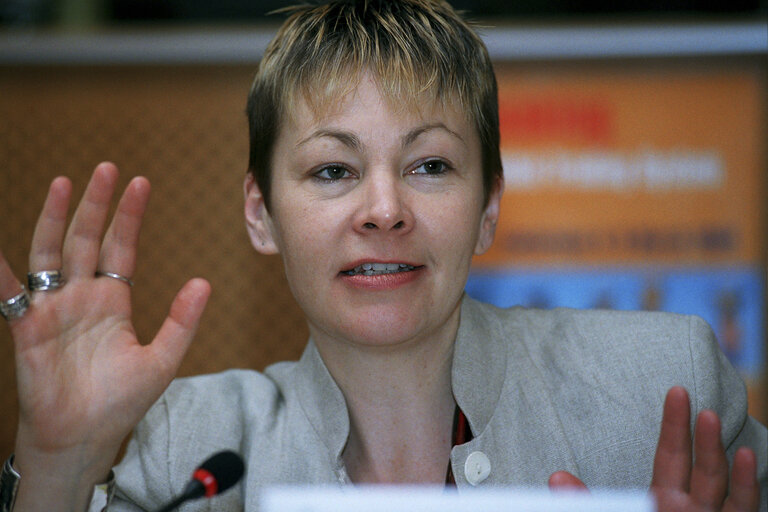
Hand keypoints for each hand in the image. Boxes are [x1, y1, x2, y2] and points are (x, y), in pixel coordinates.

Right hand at [0, 163, 209, 507]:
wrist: (85, 438)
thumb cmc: (121, 402)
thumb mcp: (162, 359)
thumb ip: (182, 321)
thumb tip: (204, 282)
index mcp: (114, 300)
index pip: (122, 248)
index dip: (130, 216)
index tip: (141, 184)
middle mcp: (83, 297)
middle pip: (88, 240)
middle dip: (97, 205)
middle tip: (108, 168)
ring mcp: (53, 309)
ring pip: (52, 253)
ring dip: (56, 219)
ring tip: (65, 184)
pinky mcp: (28, 328)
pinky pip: (10, 294)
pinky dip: (2, 272)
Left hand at [548, 387, 759, 511]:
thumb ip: (587, 504)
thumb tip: (555, 478)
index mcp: (663, 505)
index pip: (670, 458)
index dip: (673, 427)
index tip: (676, 393)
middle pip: (698, 466)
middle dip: (695, 432)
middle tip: (686, 394)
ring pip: (721, 487)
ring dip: (717, 453)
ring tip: (710, 417)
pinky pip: (742, 510)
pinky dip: (747, 485)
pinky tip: (748, 456)